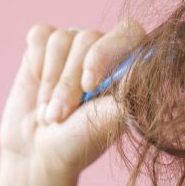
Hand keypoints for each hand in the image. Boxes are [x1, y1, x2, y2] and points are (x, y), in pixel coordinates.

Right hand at [0, 19, 147, 185]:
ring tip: (51, 113)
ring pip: (61, 39)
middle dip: (69, 82)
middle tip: (61, 115)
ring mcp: (73, 46)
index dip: (105, 52)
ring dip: (51, 82)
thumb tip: (148, 65)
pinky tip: (38, 87)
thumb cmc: (81, 141)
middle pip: (87, 38)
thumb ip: (128, 93)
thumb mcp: (109, 120)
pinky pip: (39, 36)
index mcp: (128, 63)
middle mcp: (103, 49)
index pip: (129, 32)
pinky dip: (36, 63)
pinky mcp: (44, 47)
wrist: (40, 154)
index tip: (89, 86)